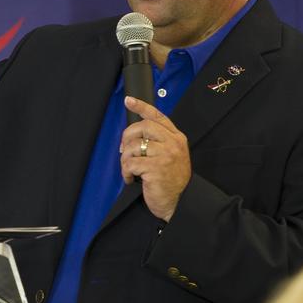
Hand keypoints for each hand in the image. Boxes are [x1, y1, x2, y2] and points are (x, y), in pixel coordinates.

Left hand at [119, 96, 190, 221]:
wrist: (179, 202)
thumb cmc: (170, 179)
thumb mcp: (170, 155)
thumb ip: (159, 141)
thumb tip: (133, 134)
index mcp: (176, 138)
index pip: (158, 116)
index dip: (142, 107)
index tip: (128, 100)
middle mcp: (173, 144)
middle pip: (143, 127)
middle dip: (127, 136)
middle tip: (124, 150)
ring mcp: (165, 156)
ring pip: (134, 146)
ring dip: (125, 159)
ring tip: (130, 169)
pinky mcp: (156, 169)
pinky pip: (131, 164)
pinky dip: (126, 172)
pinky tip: (131, 179)